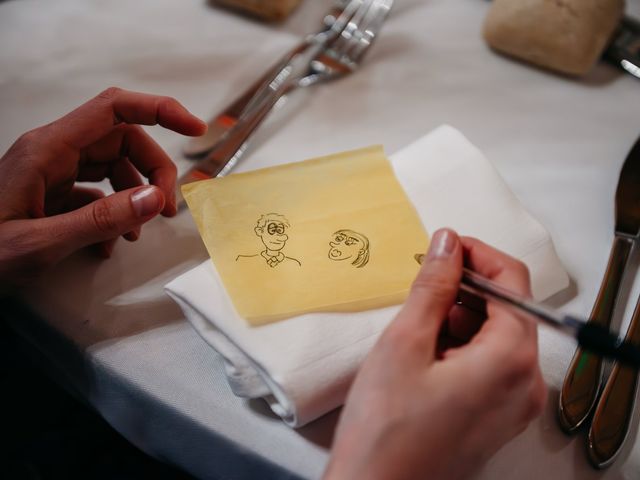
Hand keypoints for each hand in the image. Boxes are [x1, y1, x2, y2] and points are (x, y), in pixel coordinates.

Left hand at [0, 87, 205, 290]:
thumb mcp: (39, 244)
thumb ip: (100, 220)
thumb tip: (156, 199)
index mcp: (48, 150)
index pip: (115, 109)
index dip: (160, 111)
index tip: (195, 129)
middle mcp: (52, 153)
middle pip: (122, 141)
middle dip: (153, 171)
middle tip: (167, 209)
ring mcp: (51, 172)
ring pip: (112, 166)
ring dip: (136, 194)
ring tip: (142, 231)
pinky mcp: (50, 194)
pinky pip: (95, 191)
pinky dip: (114, 213)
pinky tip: (111, 244)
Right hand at [324, 229, 546, 479]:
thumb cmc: (385, 429)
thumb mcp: (405, 342)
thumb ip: (433, 286)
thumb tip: (449, 243)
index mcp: (511, 360)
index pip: (513, 282)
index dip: (478, 255)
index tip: (446, 247)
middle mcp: (525, 384)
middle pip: (509, 309)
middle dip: (467, 287)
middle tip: (424, 282)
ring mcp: (513, 404)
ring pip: (498, 336)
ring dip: (462, 316)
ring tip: (418, 324)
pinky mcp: (496, 416)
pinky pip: (490, 364)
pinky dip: (462, 345)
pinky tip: (426, 351)